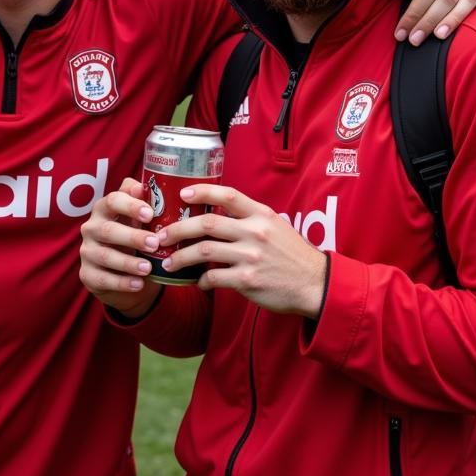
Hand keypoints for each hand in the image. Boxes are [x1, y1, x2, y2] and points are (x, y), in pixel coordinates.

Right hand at [78, 178, 161, 318]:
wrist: (124, 273)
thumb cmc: (132, 237)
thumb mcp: (137, 219)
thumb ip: (140, 201)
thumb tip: (144, 187)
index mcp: (103, 209)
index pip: (112, 201)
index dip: (130, 206)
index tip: (150, 214)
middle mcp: (91, 228)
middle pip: (108, 230)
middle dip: (132, 237)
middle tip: (155, 244)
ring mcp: (87, 252)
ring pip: (105, 256)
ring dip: (128, 262)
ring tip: (148, 268)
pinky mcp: (87, 275)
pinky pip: (102, 279)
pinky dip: (121, 282)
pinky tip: (138, 284)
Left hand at [156, 184, 325, 317]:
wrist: (316, 285)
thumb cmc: (292, 254)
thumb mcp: (275, 226)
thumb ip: (248, 218)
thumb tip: (215, 214)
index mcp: (261, 215)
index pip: (227, 195)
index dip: (201, 191)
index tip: (181, 194)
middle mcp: (255, 232)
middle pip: (206, 224)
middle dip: (177, 229)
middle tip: (160, 236)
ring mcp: (250, 256)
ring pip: (203, 251)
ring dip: (180, 257)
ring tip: (168, 262)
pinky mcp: (248, 280)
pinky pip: (213, 277)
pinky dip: (200, 280)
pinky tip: (197, 281)